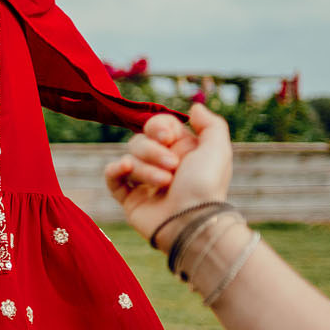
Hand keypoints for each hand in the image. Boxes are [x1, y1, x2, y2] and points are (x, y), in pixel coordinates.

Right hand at [105, 103, 232, 245]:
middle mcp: (162, 163)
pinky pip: (112, 176)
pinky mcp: (129, 197)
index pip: (158, 125)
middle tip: (173, 167)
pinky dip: (115, 170)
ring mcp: (144, 180)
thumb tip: (194, 108)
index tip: (167, 136)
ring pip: (129, 157)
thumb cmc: (207, 186)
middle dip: (154, 151)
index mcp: (182, 150)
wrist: (192, 221)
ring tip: (164, 184)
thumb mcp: (218, 149)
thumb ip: (211, 124)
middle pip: (141, 140)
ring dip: (146, 168)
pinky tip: (125, 169)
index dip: (159, 126)